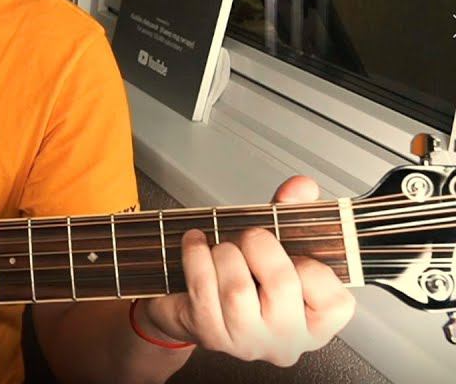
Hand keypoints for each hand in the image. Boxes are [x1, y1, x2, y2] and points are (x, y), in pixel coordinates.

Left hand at [140, 176, 355, 365]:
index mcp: (316, 324)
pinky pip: (202, 286)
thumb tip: (301, 186)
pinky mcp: (209, 334)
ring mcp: (247, 341)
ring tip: (222, 247)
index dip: (310, 266)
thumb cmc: (246, 279)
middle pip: (282, 283)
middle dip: (260, 245)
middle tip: (250, 237)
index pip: (334, 298)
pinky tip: (195, 244)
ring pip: (238, 288)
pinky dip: (195, 254)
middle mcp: (286, 340)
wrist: (194, 308)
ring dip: (225, 252)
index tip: (291, 254)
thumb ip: (294, 213)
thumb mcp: (277, 246)